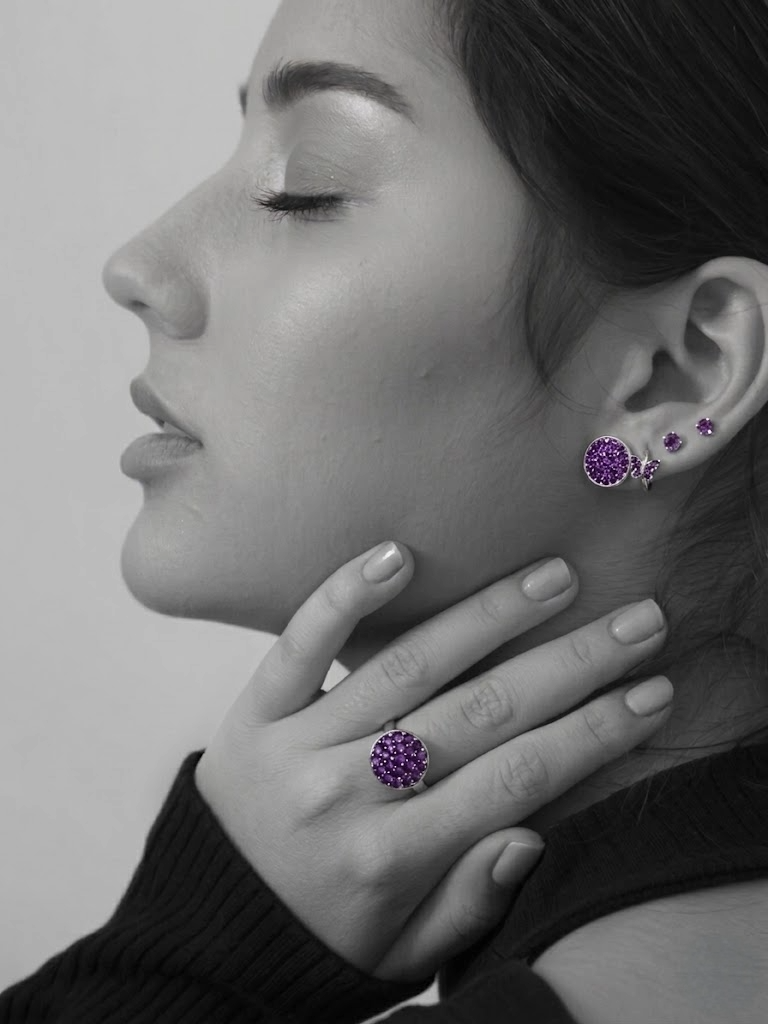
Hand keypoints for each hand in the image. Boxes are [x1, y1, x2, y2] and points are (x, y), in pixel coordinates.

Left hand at [194, 543, 670, 983]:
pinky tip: (398, 556)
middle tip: (634, 622)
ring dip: (487, 617)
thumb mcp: (403, 953)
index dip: (593, 733)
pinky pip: (301, 643)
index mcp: (390, 860)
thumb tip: (533, 835)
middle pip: (479, 713)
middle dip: (569, 663)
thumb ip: (468, 900)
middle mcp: (347, 794)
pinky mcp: (255, 710)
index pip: (515, 780)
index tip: (650, 692)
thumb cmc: (321, 932)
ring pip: (407, 667)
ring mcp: (297, 744)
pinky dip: (346, 596)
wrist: (209, 924)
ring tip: (551, 578)